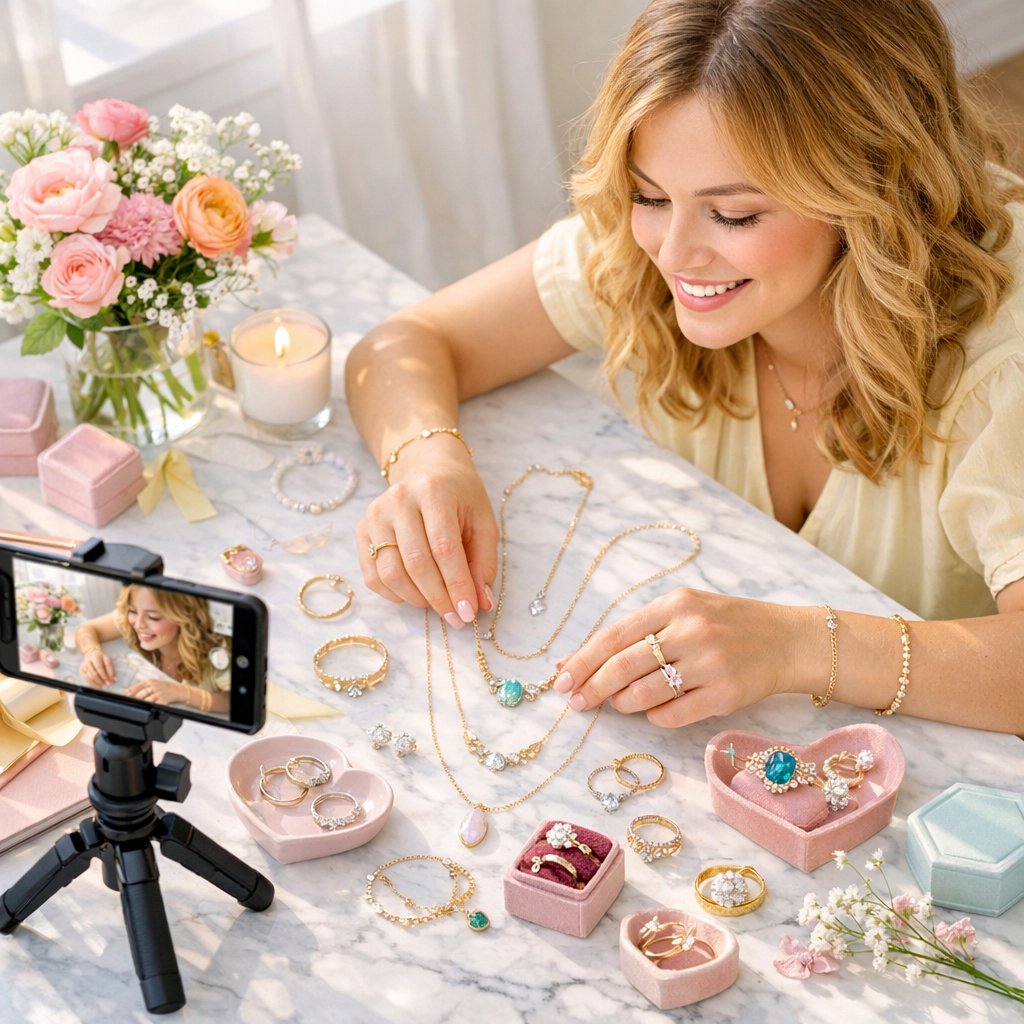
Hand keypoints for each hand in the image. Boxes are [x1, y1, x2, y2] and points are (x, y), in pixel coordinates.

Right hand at [79, 647, 114, 687]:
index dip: (107, 674)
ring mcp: (85, 665)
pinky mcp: (81, 670)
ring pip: (90, 676)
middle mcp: (90, 660)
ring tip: (103, 685)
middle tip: (107, 684)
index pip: (103, 666)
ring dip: (97, 682)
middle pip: (95, 671)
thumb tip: (114, 680)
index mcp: (98, 656)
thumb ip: (111, 670)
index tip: (111, 680)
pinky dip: (92, 683)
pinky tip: (97, 685)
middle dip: (102, 679)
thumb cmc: (102, 659)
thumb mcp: (108, 661)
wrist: (91, 654)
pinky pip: (86, 679)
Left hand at [125, 678, 187, 705]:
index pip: (136, 687)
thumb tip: (127, 692)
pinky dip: (150, 706)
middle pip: (139, 695)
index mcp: (150, 681)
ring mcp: (158, 693)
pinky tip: (149, 707)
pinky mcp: (163, 700)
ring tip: (140, 705)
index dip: (129, 692)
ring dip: (142, 704)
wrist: (179, 691)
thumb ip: (141, 686)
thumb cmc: (165, 687)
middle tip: (131, 702)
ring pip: (145, 700)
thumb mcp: (154, 683)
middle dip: (134, 700)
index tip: (125, 696)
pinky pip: (153, 705)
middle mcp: (154, 686)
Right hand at [356, 453, 498, 626]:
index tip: (469, 612)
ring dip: (417, 599)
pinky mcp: (361, 530)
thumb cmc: (460, 499)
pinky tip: (415, 593)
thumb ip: (483, 563)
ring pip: (391, 573)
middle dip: (439, 598)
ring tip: (438, 603)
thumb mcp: (483, 522)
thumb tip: (481, 603)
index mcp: (434, 492)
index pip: (444, 548)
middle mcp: (399, 500)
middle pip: (416, 563)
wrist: (428, 471)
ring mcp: (375, 515)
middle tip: (456, 617)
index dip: (457, 585)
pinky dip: (395, 595)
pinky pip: (373, 576)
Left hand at [553, 589, 807, 725]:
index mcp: (675, 605)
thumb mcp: (684, 612)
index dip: (582, 660)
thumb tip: (576, 661)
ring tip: (623, 701)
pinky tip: (655, 710)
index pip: (615, 635)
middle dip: (591, 688)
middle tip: (576, 703)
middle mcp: (691, 630)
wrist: (788, 640)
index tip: (560, 679)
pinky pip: (671, 715)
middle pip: (622, 666)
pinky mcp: (725, 695)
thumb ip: (637, 632)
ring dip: (623, 703)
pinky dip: (654, 717)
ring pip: (643, 694)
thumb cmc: (727, 626)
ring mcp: (710, 663)